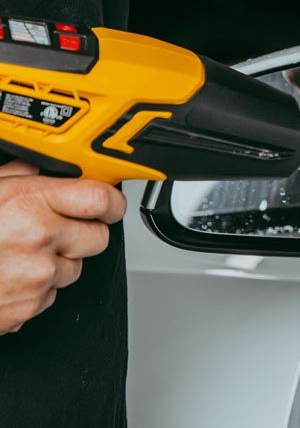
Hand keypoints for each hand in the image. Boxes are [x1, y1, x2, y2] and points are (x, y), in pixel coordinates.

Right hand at [0, 162, 126, 334]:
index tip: (108, 203)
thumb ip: (20, 177)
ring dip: (58, 262)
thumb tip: (43, 169)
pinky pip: (53, 294)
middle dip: (84, 233)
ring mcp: (37, 276)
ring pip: (76, 268)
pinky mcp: (30, 306)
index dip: (110, 202)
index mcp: (30, 203)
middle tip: (59, 230)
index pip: (101, 199)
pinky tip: (12, 276)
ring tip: (21, 254)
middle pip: (99, 237)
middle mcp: (39, 238)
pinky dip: (39, 287)